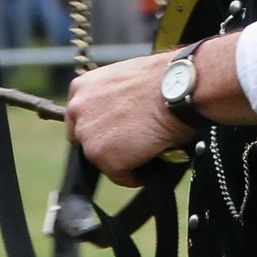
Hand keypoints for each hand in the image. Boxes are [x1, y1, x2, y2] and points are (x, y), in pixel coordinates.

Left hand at [65, 34, 256, 186]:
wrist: (179, 89)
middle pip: (87, 140)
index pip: (81, 117)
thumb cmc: (165, 80)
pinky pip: (120, 176)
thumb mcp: (128, 80)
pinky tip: (153, 159)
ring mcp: (88, 136)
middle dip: (108, 143)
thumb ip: (114, 98)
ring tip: (148, 150)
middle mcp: (77, 110)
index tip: (116, 130)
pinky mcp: (103, 156)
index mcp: (82, 87)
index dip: (101, 126)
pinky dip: (135, 174)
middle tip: (133, 142)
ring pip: (102, 159)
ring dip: (122, 159)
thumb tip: (123, 116)